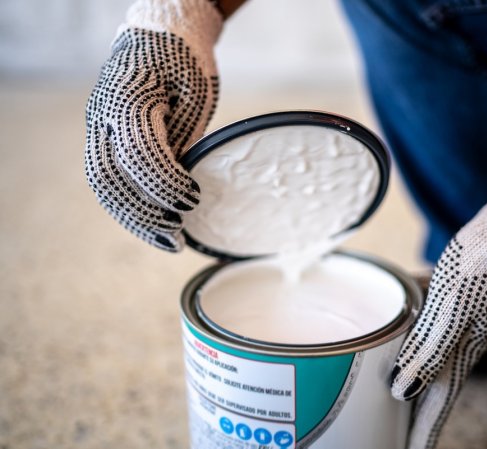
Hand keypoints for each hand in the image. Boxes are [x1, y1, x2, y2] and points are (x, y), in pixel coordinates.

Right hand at [85, 0, 222, 250]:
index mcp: (129, 98)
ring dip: (134, 219)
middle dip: (144, 213)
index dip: (166, 183)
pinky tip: (155, 226)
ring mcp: (98, 128)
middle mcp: (103, 116)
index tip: (195, 201)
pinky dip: (129, 207)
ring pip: (104, 185)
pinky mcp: (103, 140)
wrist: (159, 38)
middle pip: (111, 177)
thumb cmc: (185, 63)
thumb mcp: (195, 93)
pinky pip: (108, 180)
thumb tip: (184, 187)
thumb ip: (184, 136)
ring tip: (169, 242)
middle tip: (178, 237)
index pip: (140, 153)